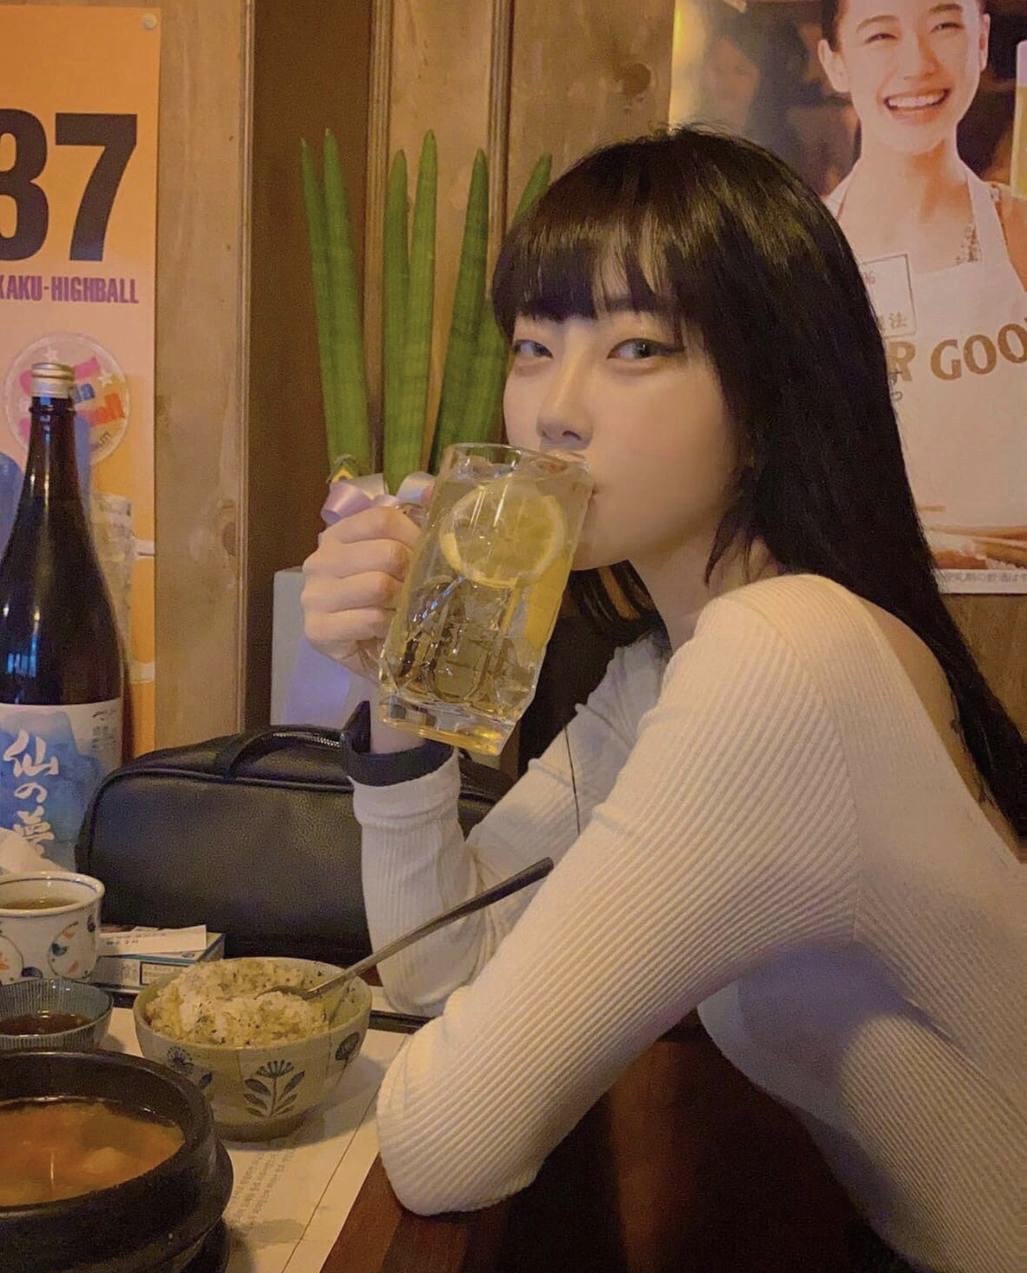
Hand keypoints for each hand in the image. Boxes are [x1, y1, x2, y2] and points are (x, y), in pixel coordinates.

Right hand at [301, 505, 422, 679]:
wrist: (369, 654)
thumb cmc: (386, 604)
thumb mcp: (399, 561)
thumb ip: (414, 523)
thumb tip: (434, 489)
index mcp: (338, 536)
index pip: (382, 518)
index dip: (414, 537)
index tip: (426, 559)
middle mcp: (319, 561)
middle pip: (385, 553)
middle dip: (412, 575)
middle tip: (417, 592)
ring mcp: (313, 596)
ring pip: (378, 585)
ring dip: (402, 603)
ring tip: (403, 612)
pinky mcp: (317, 630)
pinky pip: (369, 619)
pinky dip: (388, 626)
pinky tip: (388, 630)